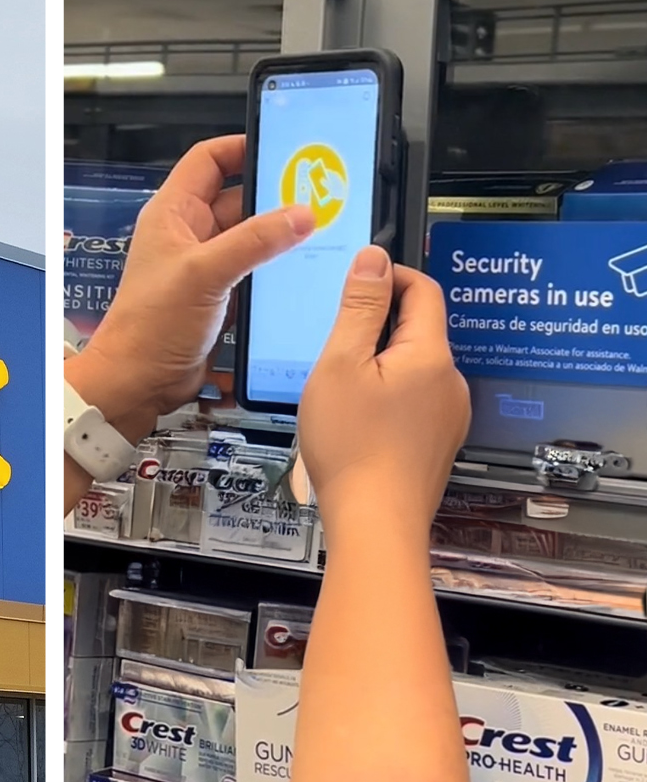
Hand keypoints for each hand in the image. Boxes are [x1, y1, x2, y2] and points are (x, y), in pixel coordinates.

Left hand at [72, 136, 314, 434]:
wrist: (139, 380)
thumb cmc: (147, 327)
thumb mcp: (203, 273)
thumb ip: (253, 241)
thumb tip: (299, 214)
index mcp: (172, 214)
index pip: (208, 160)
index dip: (243, 147)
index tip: (282, 147)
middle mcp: (188, 234)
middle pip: (238, 197)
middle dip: (275, 195)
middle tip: (315, 191)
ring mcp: (204, 264)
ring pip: (250, 236)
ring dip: (279, 235)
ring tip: (318, 228)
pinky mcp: (219, 294)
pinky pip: (253, 269)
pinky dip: (276, 266)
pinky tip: (303, 267)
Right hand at [299, 247, 469, 527]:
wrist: (376, 522)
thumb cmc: (353, 448)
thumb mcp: (340, 365)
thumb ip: (358, 308)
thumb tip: (372, 259)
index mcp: (430, 355)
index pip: (423, 290)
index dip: (389, 275)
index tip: (355, 281)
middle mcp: (450, 382)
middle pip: (417, 330)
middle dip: (376, 325)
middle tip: (332, 343)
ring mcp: (448, 415)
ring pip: (413, 368)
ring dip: (379, 365)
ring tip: (339, 390)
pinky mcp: (437, 442)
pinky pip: (414, 401)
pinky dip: (386, 397)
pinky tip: (356, 420)